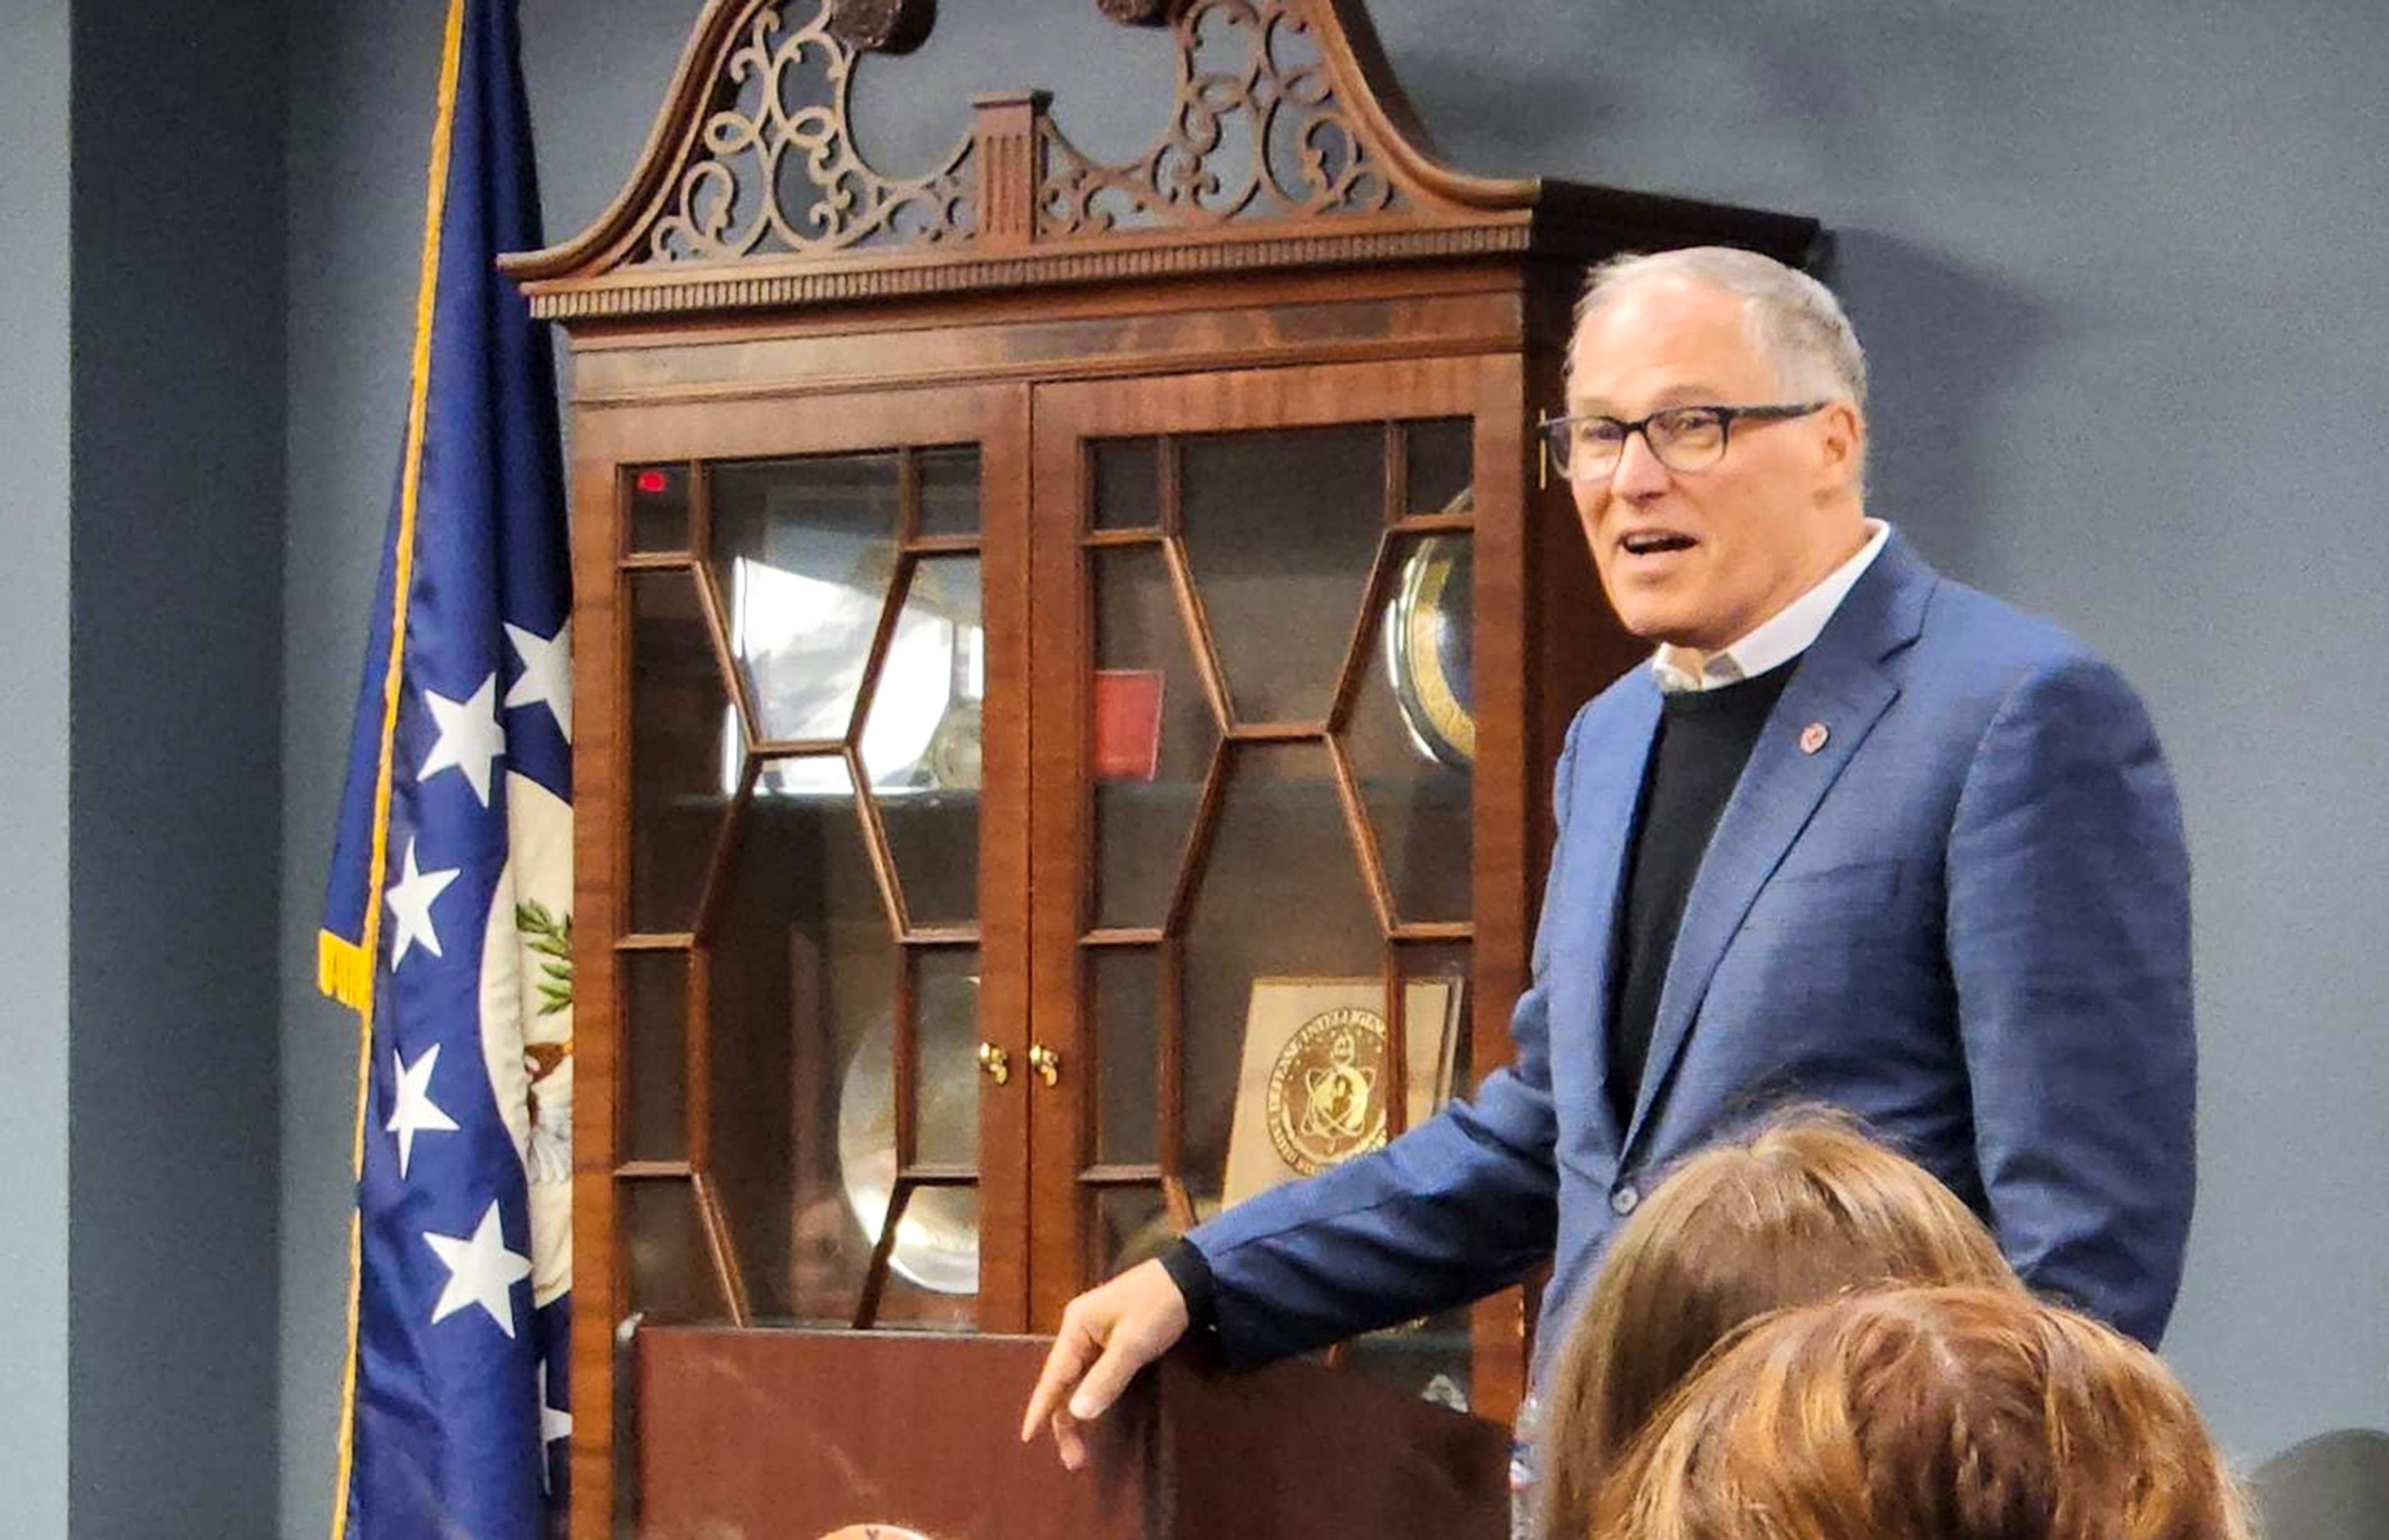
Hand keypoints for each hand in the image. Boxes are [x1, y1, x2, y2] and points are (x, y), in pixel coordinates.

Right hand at [1018, 1259, 1190, 1469]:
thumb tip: (1077, 1414)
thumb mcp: (1134, 1344)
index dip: (1041, 1407)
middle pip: (1063, 1381)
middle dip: (1064, 1421)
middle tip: (1074, 1460)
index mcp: (1076, 1327)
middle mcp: (1078, 1329)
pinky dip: (1088, 1396)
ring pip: (1076, 1379)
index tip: (1027, 1437)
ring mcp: (1094, 1332)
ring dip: (1077, 1412)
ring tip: (1079, 1449)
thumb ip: (1105, 1379)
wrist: (1190, 1276)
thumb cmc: (1159, 1306)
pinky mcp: (1111, 1336)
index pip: (1053, 1375)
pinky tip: (1089, 1413)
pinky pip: (1090, 1372)